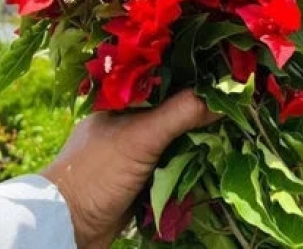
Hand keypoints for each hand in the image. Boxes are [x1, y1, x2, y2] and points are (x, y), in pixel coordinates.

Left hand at [41, 90, 217, 248]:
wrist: (66, 227)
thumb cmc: (96, 172)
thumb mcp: (141, 137)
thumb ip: (180, 113)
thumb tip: (225, 92)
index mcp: (122, 98)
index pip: (166, 77)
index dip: (195, 77)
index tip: (227, 76)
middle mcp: (129, 119)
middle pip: (174, 108)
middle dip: (201, 112)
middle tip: (236, 108)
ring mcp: (134, 149)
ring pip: (176, 138)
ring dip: (198, 142)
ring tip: (230, 135)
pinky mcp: (139, 177)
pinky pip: (172, 166)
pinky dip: (189, 167)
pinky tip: (210, 163)